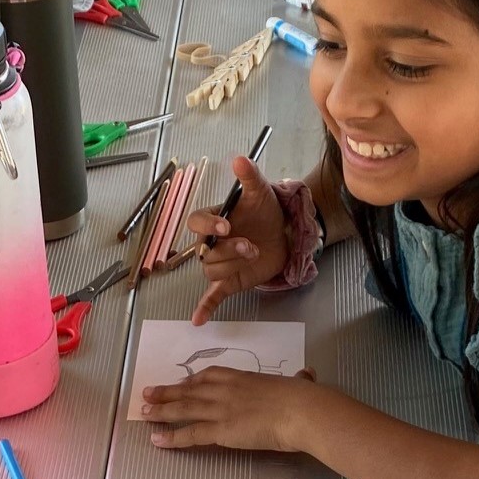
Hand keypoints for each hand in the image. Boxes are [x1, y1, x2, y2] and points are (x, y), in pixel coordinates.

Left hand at [141, 367, 328, 453]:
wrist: (299, 410)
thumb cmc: (303, 398)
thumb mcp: (298, 383)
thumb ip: (298, 380)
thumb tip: (307, 375)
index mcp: (243, 377)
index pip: (210, 376)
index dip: (191, 381)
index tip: (180, 383)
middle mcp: (225, 390)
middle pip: (189, 390)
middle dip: (166, 392)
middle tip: (148, 393)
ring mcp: (220, 409)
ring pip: (183, 409)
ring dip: (161, 411)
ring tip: (143, 413)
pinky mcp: (220, 430)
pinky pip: (190, 434)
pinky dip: (171, 437)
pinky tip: (157, 440)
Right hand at [187, 157, 288, 325]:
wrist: (281, 234)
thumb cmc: (265, 211)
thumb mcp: (260, 191)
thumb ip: (249, 176)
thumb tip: (240, 159)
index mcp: (212, 220)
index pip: (196, 222)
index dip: (208, 225)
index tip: (226, 225)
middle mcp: (211, 243)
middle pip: (207, 252)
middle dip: (230, 250)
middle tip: (251, 245)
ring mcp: (219, 264)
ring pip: (213, 271)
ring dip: (233, 266)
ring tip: (253, 255)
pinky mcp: (229, 282)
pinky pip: (212, 296)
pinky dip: (205, 308)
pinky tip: (199, 320)